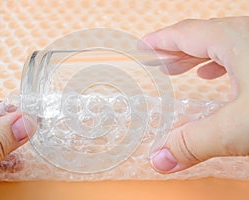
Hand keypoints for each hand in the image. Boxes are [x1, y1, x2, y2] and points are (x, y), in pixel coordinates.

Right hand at [140, 16, 248, 172]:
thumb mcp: (237, 127)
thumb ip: (194, 142)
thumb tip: (159, 160)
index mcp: (233, 38)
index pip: (184, 34)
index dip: (159, 41)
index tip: (142, 45)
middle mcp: (247, 34)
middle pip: (201, 37)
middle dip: (175, 51)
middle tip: (156, 63)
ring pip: (222, 43)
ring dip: (197, 56)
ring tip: (182, 69)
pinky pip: (240, 52)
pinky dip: (222, 62)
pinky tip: (219, 75)